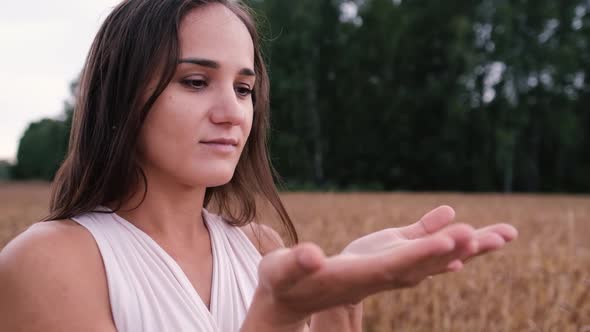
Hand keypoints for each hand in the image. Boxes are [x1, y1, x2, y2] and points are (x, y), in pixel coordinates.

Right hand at [250, 205, 516, 326]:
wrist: (291, 299)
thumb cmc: (282, 284)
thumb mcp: (282, 272)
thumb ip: (297, 264)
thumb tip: (311, 256)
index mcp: (356, 276)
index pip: (396, 265)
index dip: (425, 252)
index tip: (454, 240)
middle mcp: (378, 277)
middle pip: (424, 263)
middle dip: (456, 248)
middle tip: (493, 235)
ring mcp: (383, 272)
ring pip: (429, 260)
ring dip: (462, 247)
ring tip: (499, 235)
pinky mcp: (382, 265)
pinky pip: (419, 255)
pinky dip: (443, 246)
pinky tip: (461, 240)